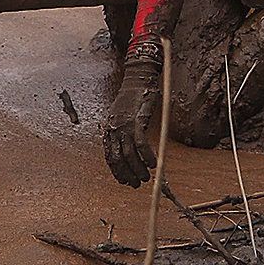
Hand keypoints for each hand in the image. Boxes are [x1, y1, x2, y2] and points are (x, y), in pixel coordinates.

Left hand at [103, 39, 163, 186]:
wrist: (137, 80)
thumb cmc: (132, 99)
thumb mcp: (122, 117)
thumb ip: (123, 132)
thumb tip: (131, 150)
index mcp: (109, 129)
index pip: (110, 156)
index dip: (117, 171)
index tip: (124, 181)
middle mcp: (114, 129)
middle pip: (118, 158)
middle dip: (127, 174)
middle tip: (136, 184)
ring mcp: (124, 126)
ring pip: (129, 155)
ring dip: (138, 169)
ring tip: (146, 178)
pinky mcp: (136, 121)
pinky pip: (141, 144)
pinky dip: (147, 157)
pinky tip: (153, 164)